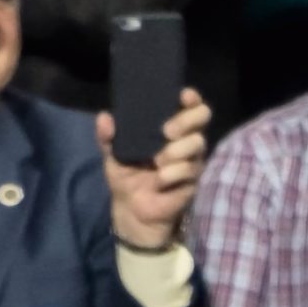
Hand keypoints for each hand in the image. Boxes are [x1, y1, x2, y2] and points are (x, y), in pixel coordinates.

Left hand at [100, 88, 209, 250]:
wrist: (133, 210)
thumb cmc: (127, 178)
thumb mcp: (113, 155)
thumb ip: (108, 137)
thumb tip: (105, 117)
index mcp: (169, 127)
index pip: (188, 105)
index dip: (190, 97)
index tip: (181, 96)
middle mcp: (185, 139)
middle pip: (202, 116)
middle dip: (185, 121)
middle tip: (165, 132)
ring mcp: (193, 159)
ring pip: (197, 143)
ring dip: (177, 150)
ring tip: (158, 161)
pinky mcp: (194, 179)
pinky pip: (189, 169)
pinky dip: (172, 173)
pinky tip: (160, 179)